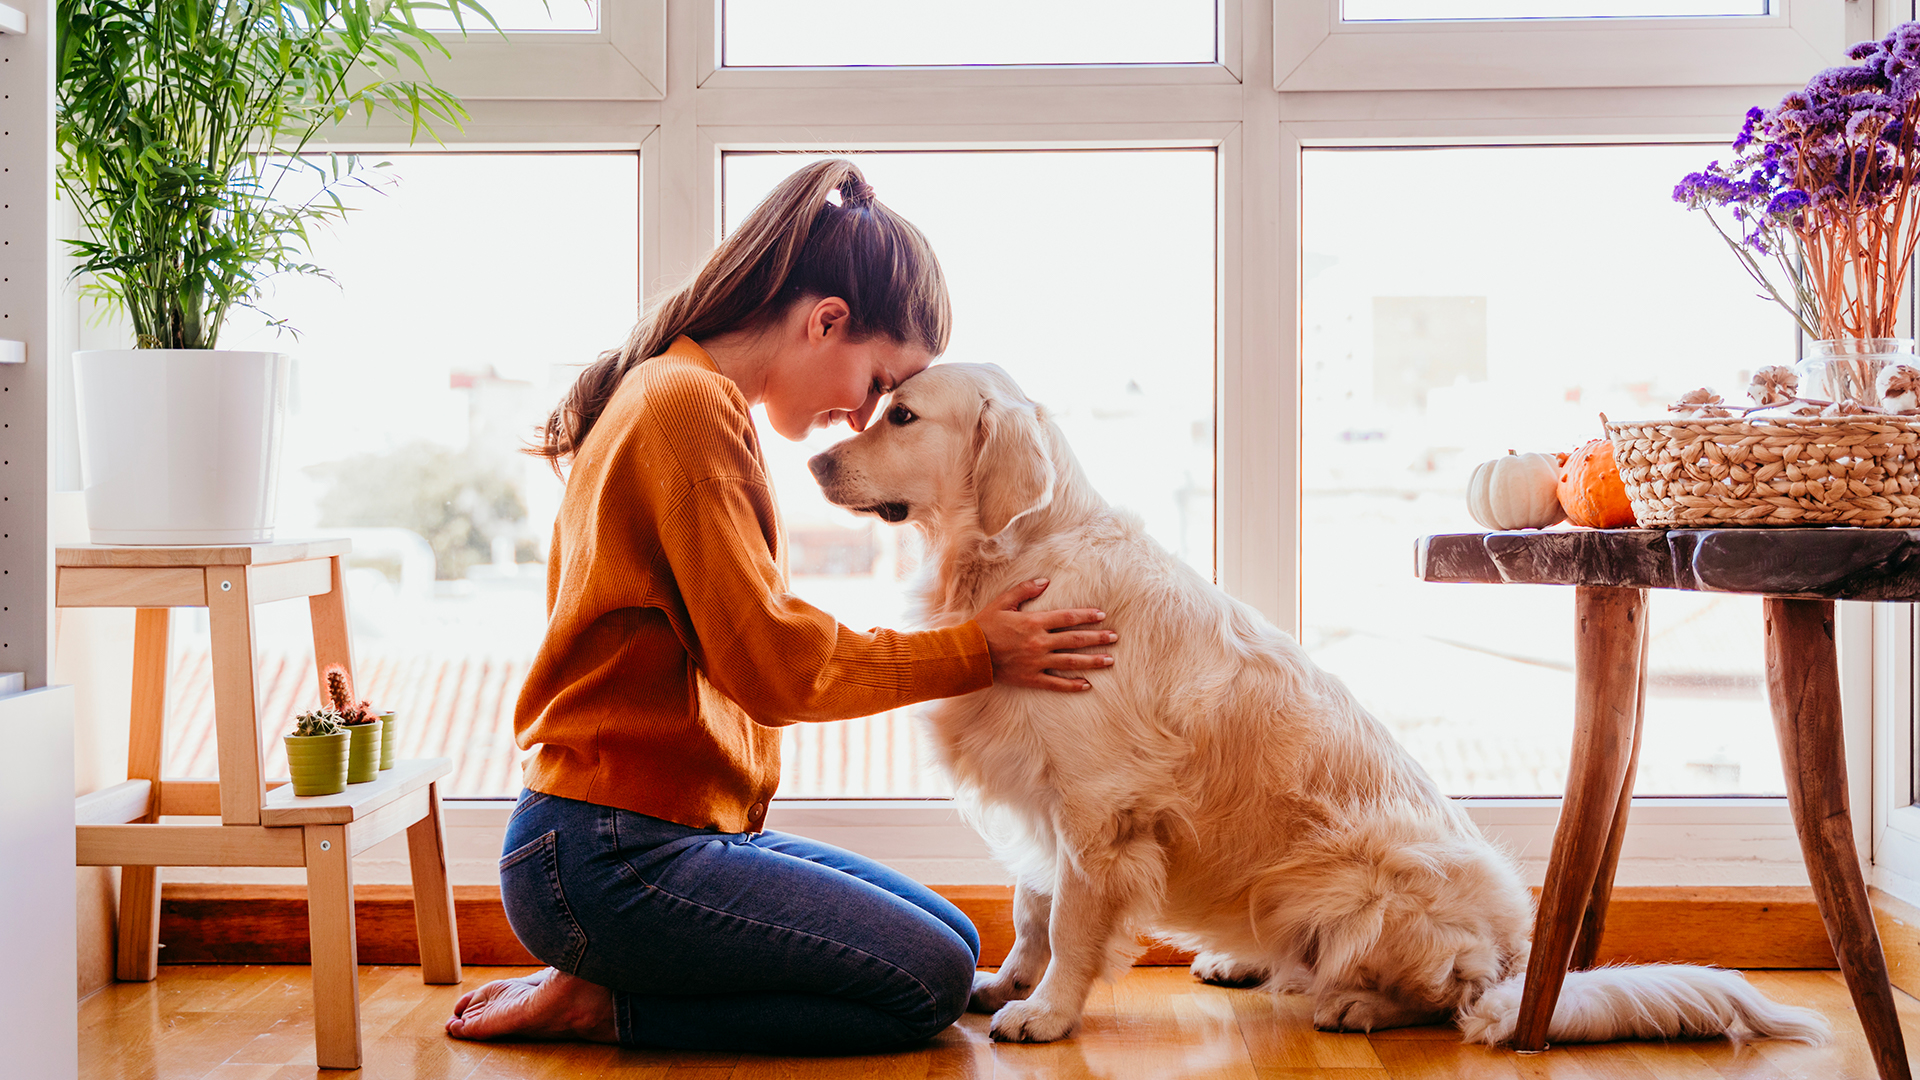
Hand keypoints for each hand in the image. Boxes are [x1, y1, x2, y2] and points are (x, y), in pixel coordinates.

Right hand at [975, 578, 1115, 691]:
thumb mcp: (1002, 602)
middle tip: (1115, 637)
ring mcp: (1037, 662)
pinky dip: (1072, 684)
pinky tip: (1086, 685)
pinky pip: (1056, 682)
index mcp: (1034, 622)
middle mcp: (1039, 642)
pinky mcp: (1031, 678)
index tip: (1102, 615)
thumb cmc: (985, 625)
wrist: (970, 654)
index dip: (1086, 616)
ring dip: (1092, 661)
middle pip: (1075, 640)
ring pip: (1070, 661)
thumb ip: (1024, 590)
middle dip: (1097, 638)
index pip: (1067, 617)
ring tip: (1109, 660)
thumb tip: (1045, 581)